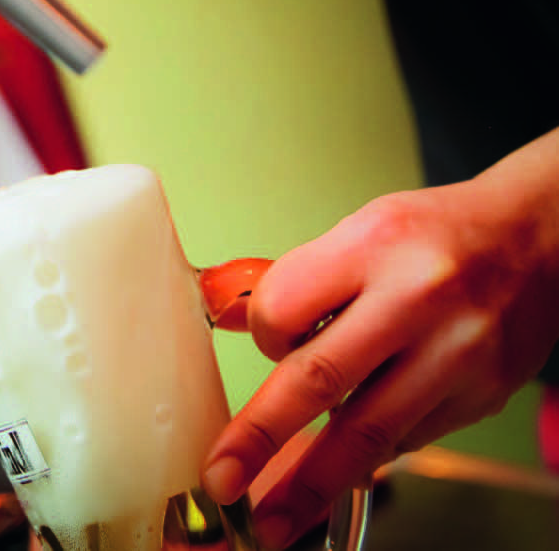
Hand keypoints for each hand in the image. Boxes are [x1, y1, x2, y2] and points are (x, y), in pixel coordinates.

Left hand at [202, 127, 558, 548]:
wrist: (533, 240)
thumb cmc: (435, 236)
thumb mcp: (357, 232)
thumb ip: (300, 281)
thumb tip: (235, 323)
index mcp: (373, 244)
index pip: (284, 306)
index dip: (261, 335)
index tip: (263, 342)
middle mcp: (417, 298)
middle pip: (321, 379)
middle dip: (262, 437)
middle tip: (223, 480)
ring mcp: (456, 353)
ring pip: (369, 431)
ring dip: (312, 483)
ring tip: (273, 519)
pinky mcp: (481, 395)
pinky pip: (406, 439)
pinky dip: (365, 458)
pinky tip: (338, 472)